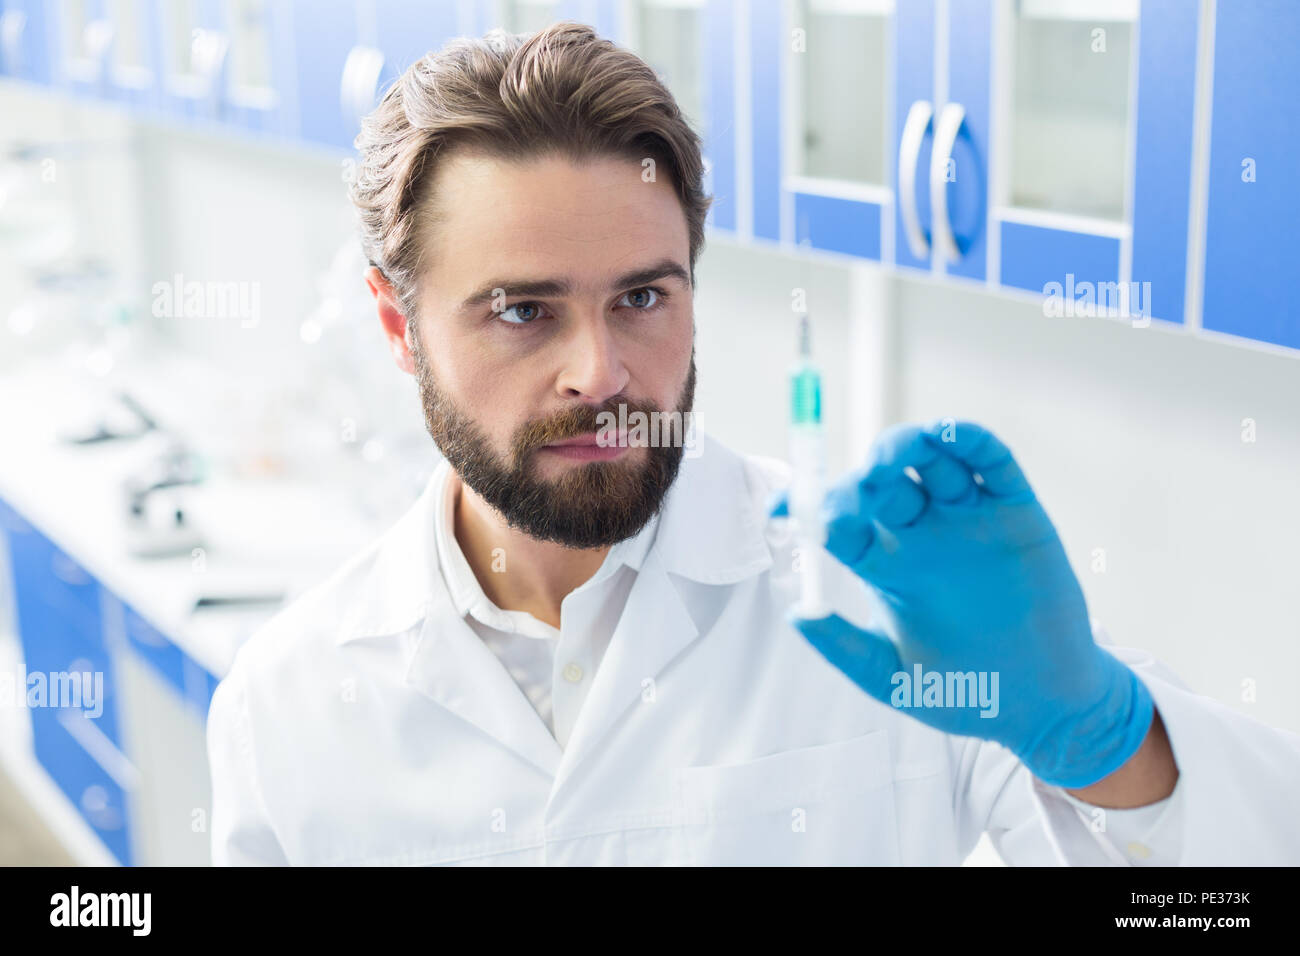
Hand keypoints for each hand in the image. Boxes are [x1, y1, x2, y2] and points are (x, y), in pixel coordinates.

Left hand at [770, 419, 1153, 788]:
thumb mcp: (891, 677)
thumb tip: (795, 614)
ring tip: (886, 458)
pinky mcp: (1017, 513)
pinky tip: (948, 433)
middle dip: (861, 478)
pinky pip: (992, 464)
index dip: (808, 508)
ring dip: (907, 445)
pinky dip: (970, 440)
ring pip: (933, 462)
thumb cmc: (967, 692)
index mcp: (886, 565)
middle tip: (850, 493)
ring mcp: (969, 518)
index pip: (839, 520)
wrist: (1044, 707)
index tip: (780, 510)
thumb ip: (843, 647)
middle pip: (883, 483)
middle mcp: (923, 533)